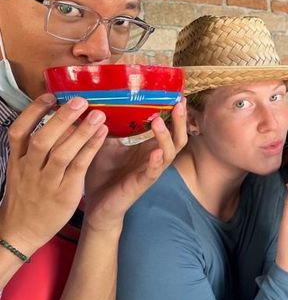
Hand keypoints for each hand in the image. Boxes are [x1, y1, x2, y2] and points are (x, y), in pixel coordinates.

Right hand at [0, 95, 106, 254]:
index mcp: (17, 161)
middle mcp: (29, 170)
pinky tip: (102, 134)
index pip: (18, 132)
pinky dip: (90, 149)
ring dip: (81, 132)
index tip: (50, 96)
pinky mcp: (65, 193)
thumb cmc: (27, 195)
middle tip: (80, 100)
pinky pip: (78, 167)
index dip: (33, 112)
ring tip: (98, 114)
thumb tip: (53, 119)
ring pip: (61, 153)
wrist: (22, 231)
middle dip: (61, 118)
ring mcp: (47, 182)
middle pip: (42, 139)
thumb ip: (33, 148)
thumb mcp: (21, 171)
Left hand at [82, 99, 186, 232]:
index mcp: (148, 147)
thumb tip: (102, 100)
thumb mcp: (105, 143)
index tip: (178, 95)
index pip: (170, 128)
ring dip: (166, 137)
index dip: (177, 114)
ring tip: (158, 122)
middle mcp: (154, 157)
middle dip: (180, 121)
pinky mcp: (140, 185)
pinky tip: (156, 153)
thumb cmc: (103, 172)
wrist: (95, 204)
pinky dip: (156, 163)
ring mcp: (150, 171)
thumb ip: (109, 125)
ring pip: (169, 153)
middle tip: (179, 103)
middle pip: (178, 138)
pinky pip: (153, 173)